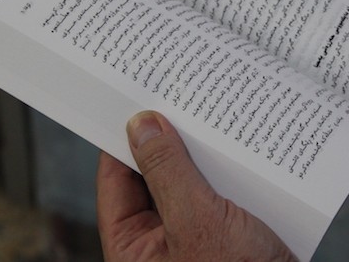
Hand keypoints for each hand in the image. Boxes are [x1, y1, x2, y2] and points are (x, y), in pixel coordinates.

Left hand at [96, 111, 296, 261]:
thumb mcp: (196, 220)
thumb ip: (167, 171)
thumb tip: (142, 126)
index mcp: (133, 247)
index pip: (115, 180)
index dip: (123, 140)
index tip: (135, 103)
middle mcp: (158, 239)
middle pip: (151, 176)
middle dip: (165, 141)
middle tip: (176, 101)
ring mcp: (191, 233)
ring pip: (185, 179)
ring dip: (197, 152)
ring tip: (206, 117)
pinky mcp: (220, 229)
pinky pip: (212, 187)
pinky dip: (220, 166)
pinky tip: (232, 144)